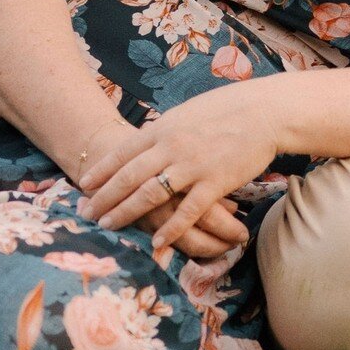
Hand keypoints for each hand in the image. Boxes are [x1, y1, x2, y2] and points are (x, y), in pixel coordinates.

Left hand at [77, 86, 281, 250]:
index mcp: (165, 127)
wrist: (265, 112)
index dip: (102, 170)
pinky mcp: (215, 182)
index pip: (124, 152)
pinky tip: (157, 240)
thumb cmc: (228, 108)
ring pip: (151, 194)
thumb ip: (165, 129)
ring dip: (127, 212)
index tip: (84, 186)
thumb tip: (146, 139)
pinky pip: (188, 211)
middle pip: (129, 176)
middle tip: (86, 213)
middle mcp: (173, 146)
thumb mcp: (187, 112)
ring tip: (109, 226)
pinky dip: (171, 228)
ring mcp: (193, 165)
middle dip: (105, 197)